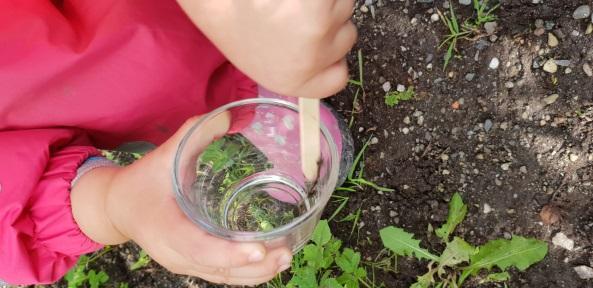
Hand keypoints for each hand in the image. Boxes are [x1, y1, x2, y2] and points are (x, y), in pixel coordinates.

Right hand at [71, 115, 291, 285]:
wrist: (116, 208)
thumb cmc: (141, 182)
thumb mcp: (164, 156)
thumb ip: (195, 134)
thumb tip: (230, 115)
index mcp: (166, 228)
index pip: (199, 247)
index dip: (228, 253)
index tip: (258, 251)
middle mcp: (175, 253)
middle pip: (217, 270)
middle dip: (253, 268)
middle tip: (285, 255)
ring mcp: (183, 263)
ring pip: (222, 277)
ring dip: (255, 274)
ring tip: (285, 259)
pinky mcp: (191, 265)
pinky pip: (221, 275)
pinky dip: (245, 274)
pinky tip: (269, 264)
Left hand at [178, 0, 356, 98]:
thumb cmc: (232, 19)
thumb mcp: (263, 61)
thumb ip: (296, 67)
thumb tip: (322, 58)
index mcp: (294, 82)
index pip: (338, 79)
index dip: (332, 59)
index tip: (320, 46)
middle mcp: (311, 60)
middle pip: (346, 38)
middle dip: (328, 23)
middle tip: (297, 13)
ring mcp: (320, 29)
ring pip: (345, 9)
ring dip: (326, 2)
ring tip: (293, 1)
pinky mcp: (320, 4)